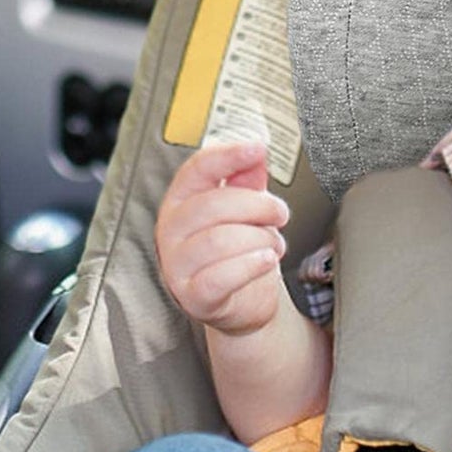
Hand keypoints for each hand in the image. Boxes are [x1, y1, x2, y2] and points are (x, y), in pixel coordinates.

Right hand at [154, 139, 289, 335]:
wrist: (242, 302)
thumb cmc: (238, 253)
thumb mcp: (244, 211)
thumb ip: (247, 180)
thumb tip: (256, 151)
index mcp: (182, 201)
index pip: (198, 169)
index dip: (228, 155)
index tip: (257, 148)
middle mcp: (172, 231)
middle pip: (213, 204)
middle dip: (258, 206)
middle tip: (280, 213)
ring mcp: (178, 265)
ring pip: (220, 240)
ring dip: (260, 240)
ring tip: (273, 245)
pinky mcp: (193, 296)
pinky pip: (222, 277)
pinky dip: (251, 266)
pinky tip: (266, 260)